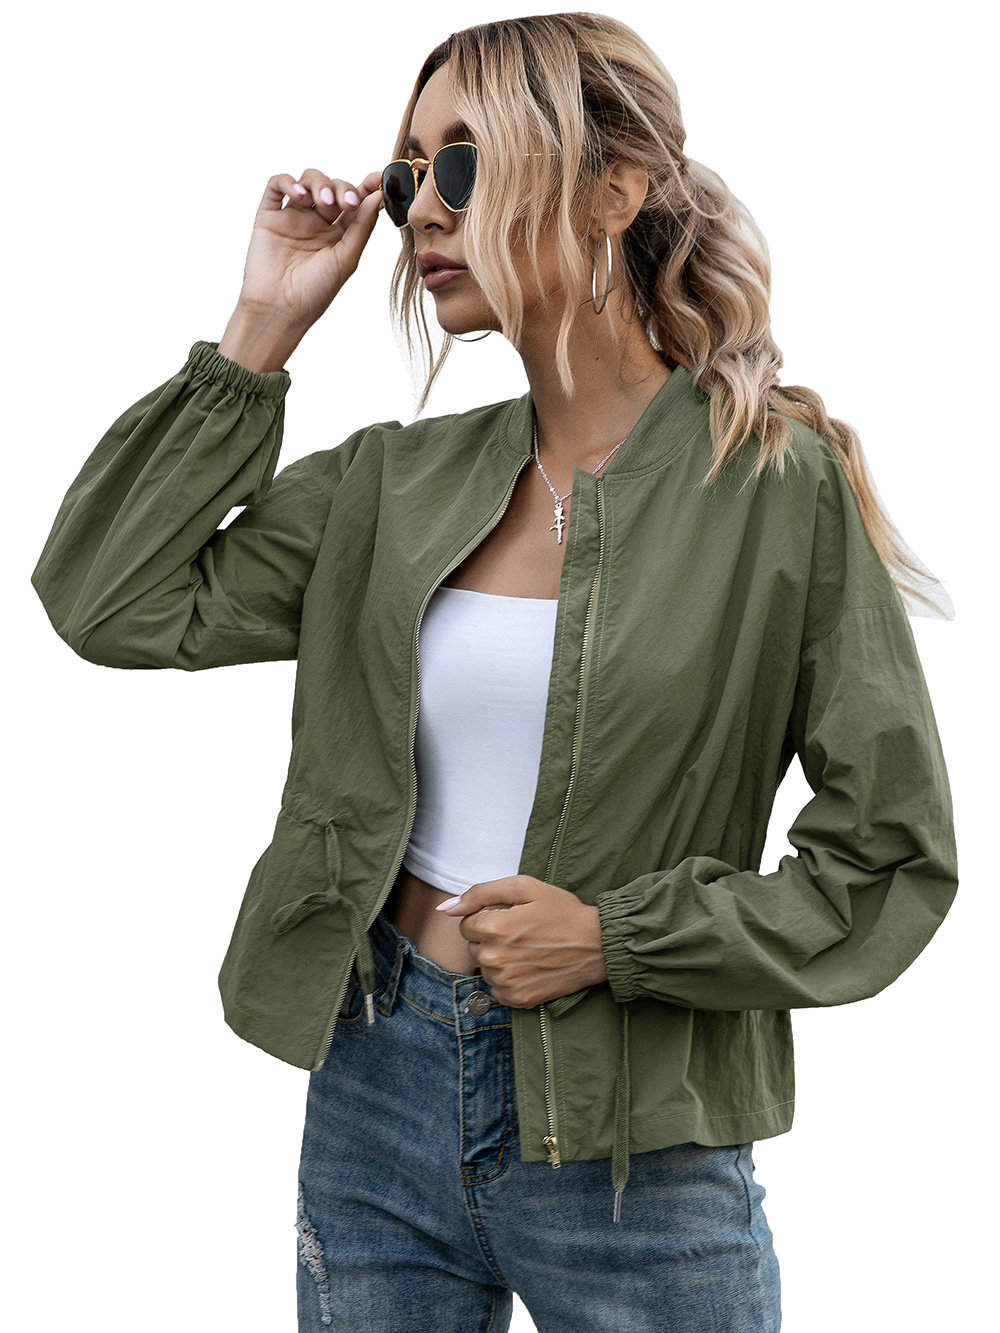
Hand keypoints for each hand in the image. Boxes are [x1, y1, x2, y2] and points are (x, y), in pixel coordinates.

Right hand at [233, 167, 384, 332]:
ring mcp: (293, 217)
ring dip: (319, 184)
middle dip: (342, 188)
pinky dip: (288, 182)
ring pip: (309, 181)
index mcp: (339, 234)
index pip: (355, 202)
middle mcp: (317, 223)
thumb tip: (378, 196)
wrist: (279, 309)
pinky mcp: (269, 216)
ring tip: (322, 203)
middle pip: (334, 187)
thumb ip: (361, 227)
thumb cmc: (315, 292)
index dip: (367, 187)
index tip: (379, 178)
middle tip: (346, 203)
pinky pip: (277, 185)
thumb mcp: (346, 259)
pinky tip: (299, 195)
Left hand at [437, 875, 608, 1007]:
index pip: (466, 923)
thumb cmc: (562, 911)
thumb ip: (480, 893)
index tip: (511, 917)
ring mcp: (505, 982)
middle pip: (473, 946)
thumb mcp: (524, 887)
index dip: (487, 916)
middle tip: (521, 932)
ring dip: (498, 959)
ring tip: (527, 949)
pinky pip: (495, 990)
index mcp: (492, 928)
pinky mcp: (517, 1000)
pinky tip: (528, 967)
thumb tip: (445, 908)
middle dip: (490, 938)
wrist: (598, 944)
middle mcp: (494, 958)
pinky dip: (507, 979)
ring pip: (484, 968)